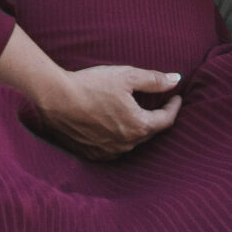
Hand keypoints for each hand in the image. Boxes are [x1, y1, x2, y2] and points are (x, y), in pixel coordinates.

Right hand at [33, 63, 181, 159]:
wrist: (55, 99)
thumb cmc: (92, 85)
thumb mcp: (127, 76)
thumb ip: (154, 80)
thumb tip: (176, 80)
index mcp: (138, 126)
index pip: (166, 120)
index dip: (174, 107)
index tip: (176, 97)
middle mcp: (126, 144)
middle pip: (149, 131)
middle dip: (156, 117)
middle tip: (159, 103)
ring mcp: (109, 152)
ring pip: (131, 140)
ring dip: (136, 127)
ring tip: (135, 112)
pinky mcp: (92, 154)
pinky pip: (114, 147)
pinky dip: (119, 135)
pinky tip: (114, 123)